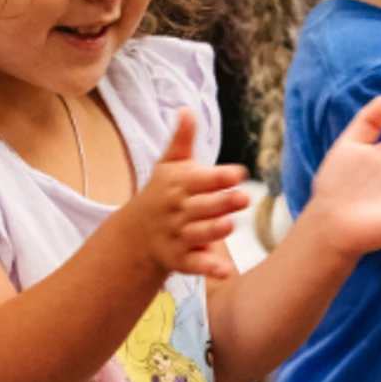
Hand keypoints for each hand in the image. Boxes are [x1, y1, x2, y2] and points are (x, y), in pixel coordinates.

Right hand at [113, 112, 248, 279]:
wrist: (136, 234)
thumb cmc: (162, 194)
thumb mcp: (169, 166)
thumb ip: (182, 141)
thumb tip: (187, 110)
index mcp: (178, 185)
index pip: (200, 179)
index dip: (219, 177)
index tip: (238, 173)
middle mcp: (178, 211)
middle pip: (202, 207)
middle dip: (222, 203)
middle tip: (244, 198)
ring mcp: (178, 236)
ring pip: (199, 234)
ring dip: (214, 231)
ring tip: (231, 225)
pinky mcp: (180, 259)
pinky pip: (196, 264)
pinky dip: (209, 268)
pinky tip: (225, 271)